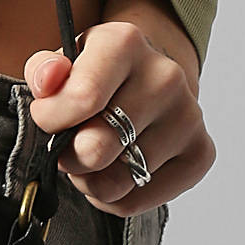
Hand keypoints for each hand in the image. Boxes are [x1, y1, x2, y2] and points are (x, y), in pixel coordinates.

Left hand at [22, 21, 215, 217]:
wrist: (147, 80)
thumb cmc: (95, 75)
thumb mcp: (62, 62)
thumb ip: (44, 69)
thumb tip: (48, 80)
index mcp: (125, 43)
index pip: (81, 99)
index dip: (50, 120)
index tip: (48, 119)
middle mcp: (165, 76)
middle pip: (97, 149)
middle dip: (69, 157)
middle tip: (69, 147)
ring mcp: (188, 116)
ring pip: (115, 183)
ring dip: (90, 181)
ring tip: (92, 160)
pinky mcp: (201, 153)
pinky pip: (136, 201)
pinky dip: (114, 198)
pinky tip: (115, 172)